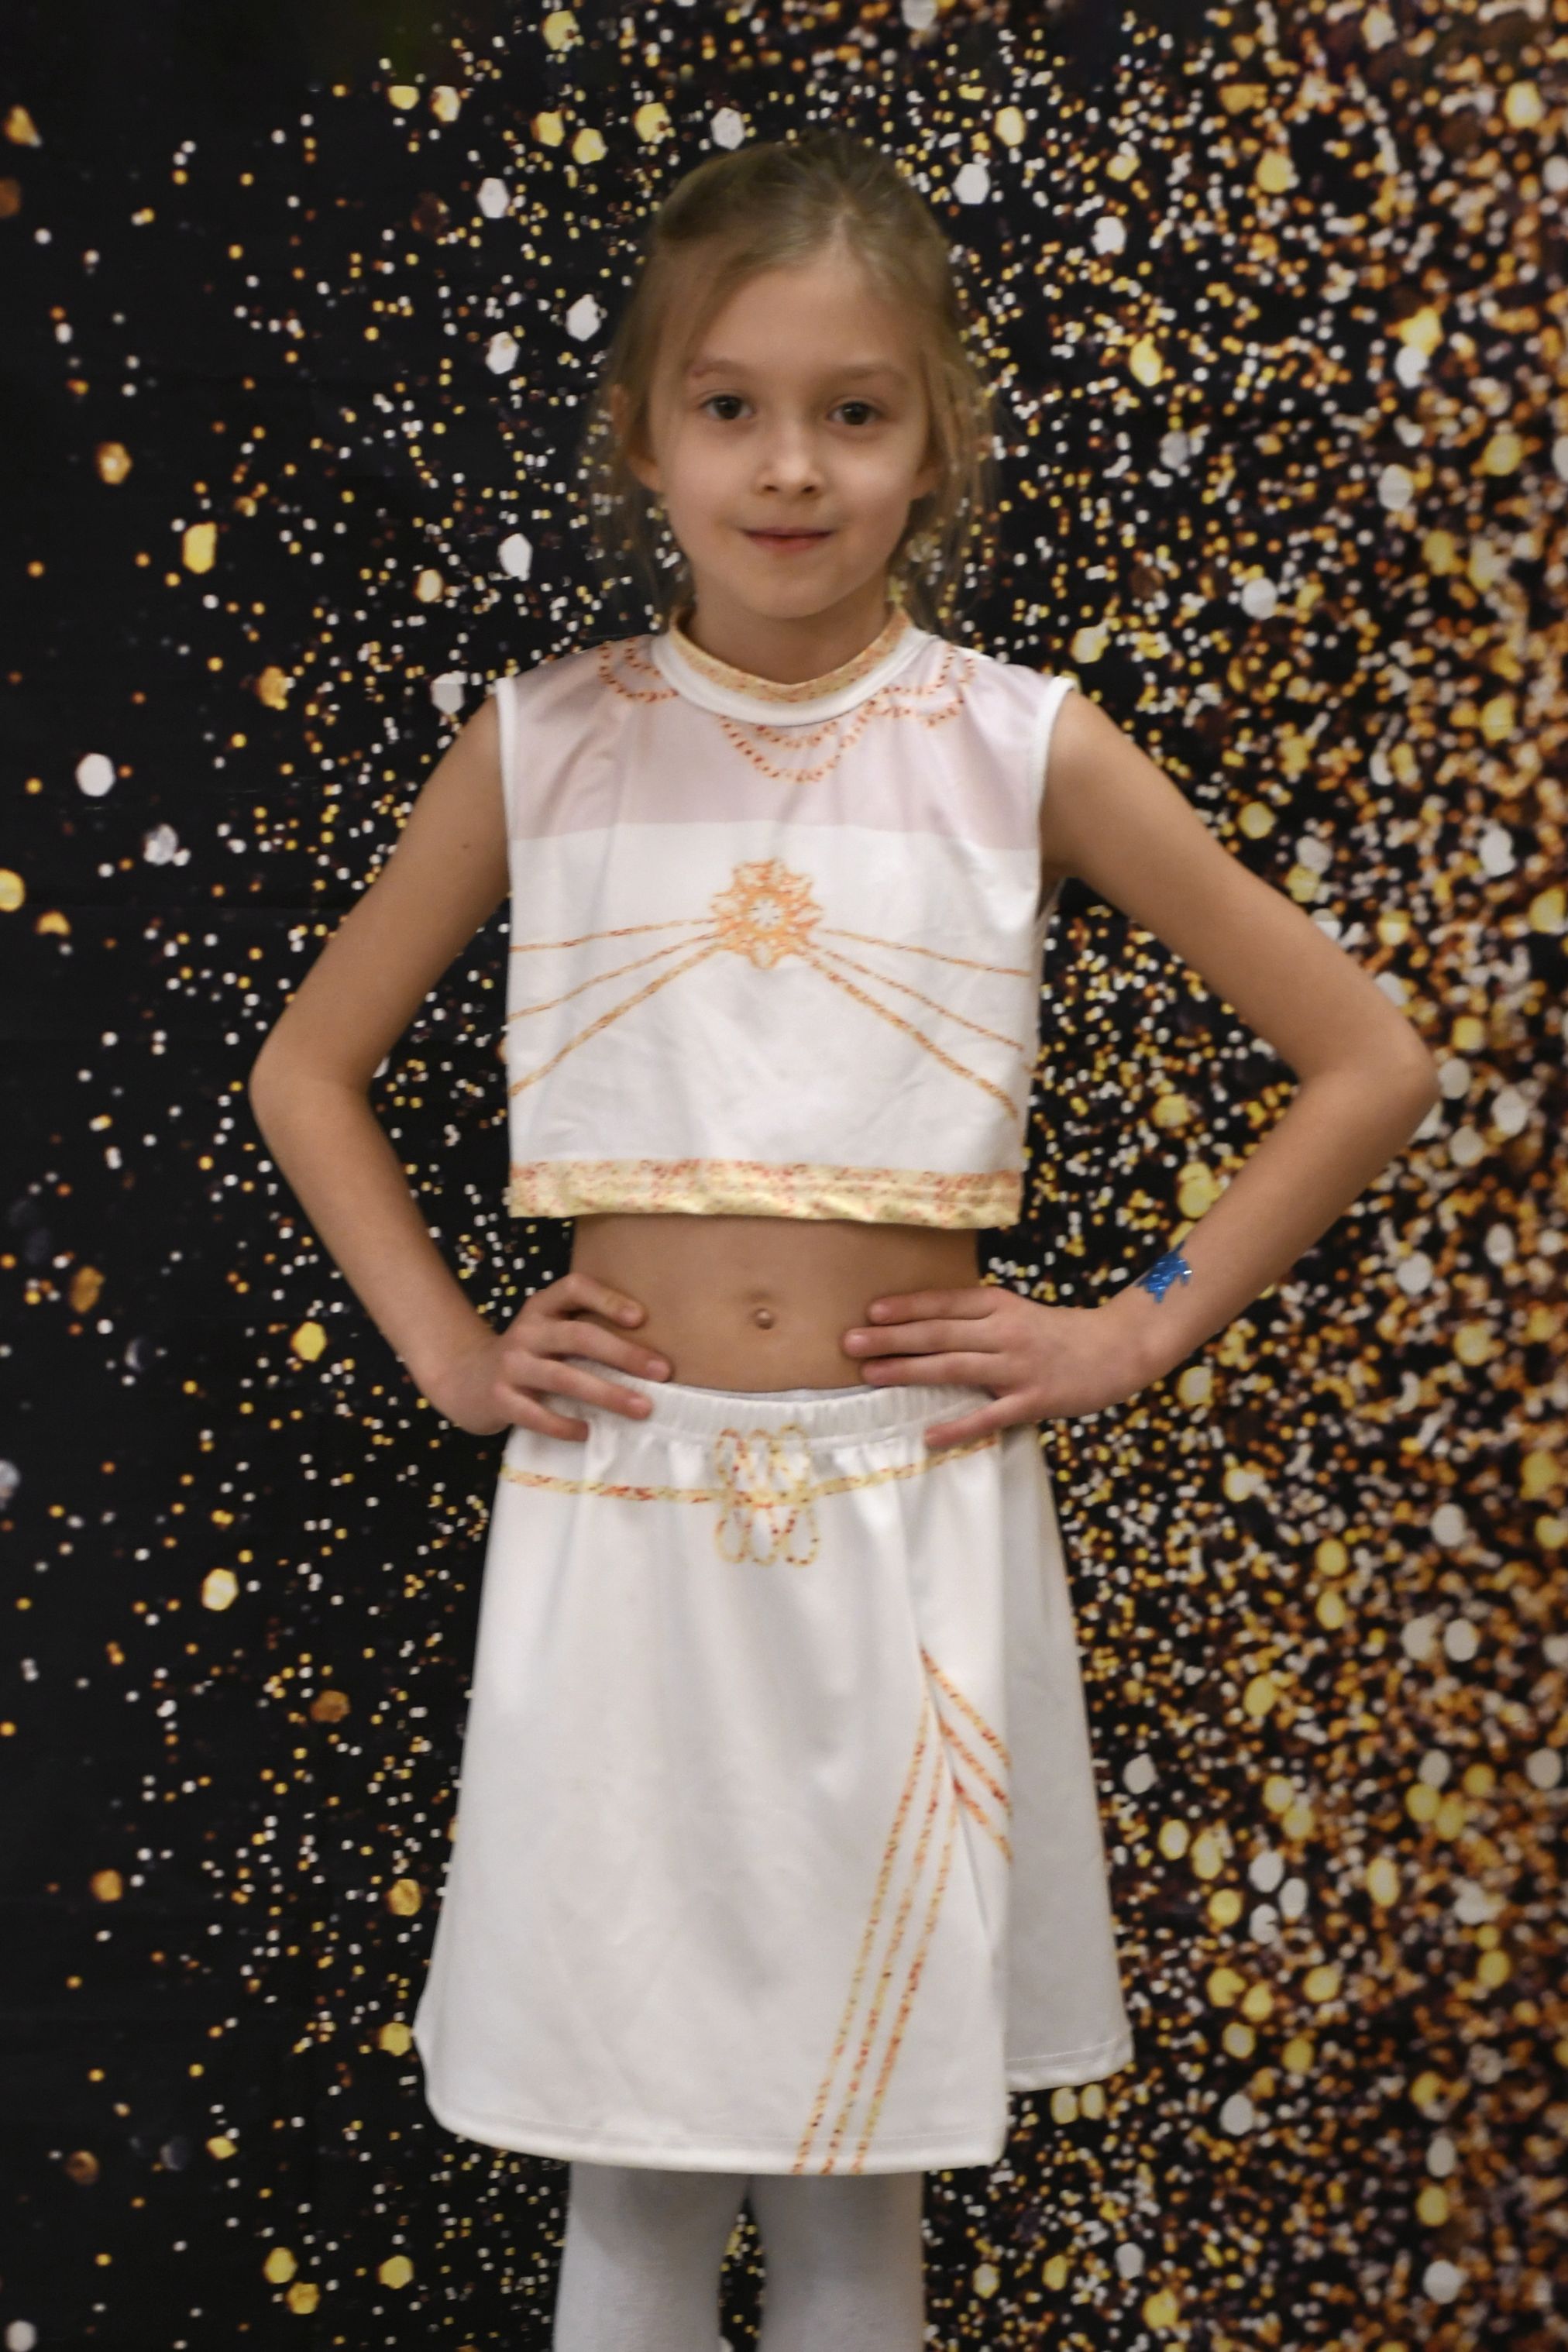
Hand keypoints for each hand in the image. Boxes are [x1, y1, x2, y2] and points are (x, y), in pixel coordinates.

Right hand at [421, 1270, 670, 1439]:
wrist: (464, 1380)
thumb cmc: (527, 1356)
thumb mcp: (548, 1332)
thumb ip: (583, 1333)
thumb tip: (650, 1355)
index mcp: (542, 1308)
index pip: (574, 1287)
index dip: (607, 1298)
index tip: (641, 1318)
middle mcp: (526, 1331)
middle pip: (578, 1336)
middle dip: (623, 1353)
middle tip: (661, 1371)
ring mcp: (511, 1365)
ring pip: (563, 1377)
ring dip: (606, 1393)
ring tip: (642, 1408)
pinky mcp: (499, 1398)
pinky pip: (535, 1413)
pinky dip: (563, 1424)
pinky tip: (588, 1432)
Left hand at [841, 1282, 1154, 1449]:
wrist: (1117, 1348)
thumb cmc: (1058, 1333)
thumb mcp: (1016, 1313)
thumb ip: (976, 1318)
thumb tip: (923, 1326)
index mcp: (1000, 1306)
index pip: (945, 1304)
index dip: (907, 1307)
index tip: (870, 1311)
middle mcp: (1005, 1332)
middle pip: (939, 1333)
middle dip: (892, 1338)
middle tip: (851, 1342)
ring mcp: (1018, 1367)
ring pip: (955, 1367)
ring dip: (910, 1370)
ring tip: (871, 1375)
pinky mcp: (1033, 1400)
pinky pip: (989, 1416)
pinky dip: (958, 1426)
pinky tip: (929, 1435)